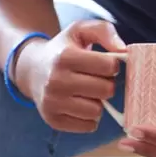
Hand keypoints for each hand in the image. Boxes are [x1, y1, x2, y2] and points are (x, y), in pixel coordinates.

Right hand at [15, 18, 127, 132]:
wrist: (32, 70)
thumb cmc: (63, 49)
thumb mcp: (80, 30)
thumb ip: (104, 31)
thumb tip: (123, 50)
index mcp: (64, 57)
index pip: (109, 67)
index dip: (111, 65)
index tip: (103, 63)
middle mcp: (55, 81)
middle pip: (106, 90)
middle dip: (106, 84)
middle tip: (95, 79)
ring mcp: (52, 103)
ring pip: (97, 111)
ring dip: (97, 102)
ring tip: (86, 92)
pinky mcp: (53, 120)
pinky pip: (89, 126)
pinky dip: (89, 117)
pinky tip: (80, 104)